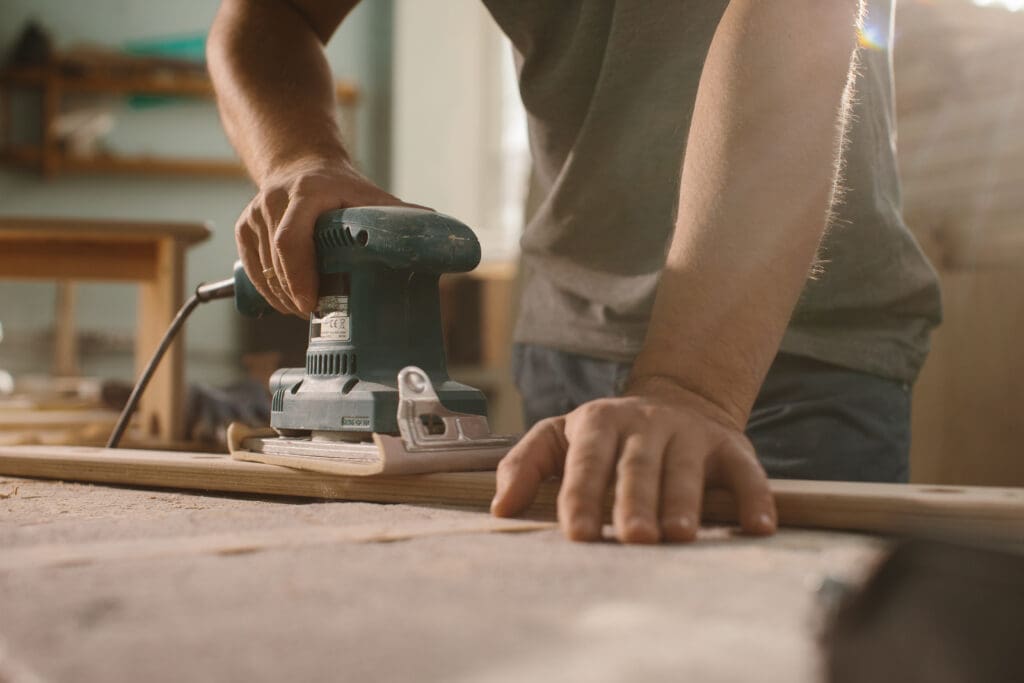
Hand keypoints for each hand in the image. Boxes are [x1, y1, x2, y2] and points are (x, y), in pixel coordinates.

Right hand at [235, 157, 412, 315]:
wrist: (300, 165)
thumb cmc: (340, 187)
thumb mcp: (368, 196)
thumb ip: (396, 216)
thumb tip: (434, 231)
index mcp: (306, 193)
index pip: (291, 239)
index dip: (299, 275)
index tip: (311, 302)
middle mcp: (274, 201)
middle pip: (276, 262)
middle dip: (294, 295)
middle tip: (315, 313)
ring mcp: (254, 215)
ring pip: (262, 270)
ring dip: (282, 297)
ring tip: (306, 308)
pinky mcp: (243, 228)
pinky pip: (251, 270)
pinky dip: (268, 291)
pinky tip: (287, 300)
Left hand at [491, 376, 776, 542]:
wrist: (678, 400)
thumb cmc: (606, 435)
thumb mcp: (559, 436)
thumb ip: (524, 465)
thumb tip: (500, 508)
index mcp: (598, 421)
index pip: (587, 461)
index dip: (582, 496)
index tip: (578, 534)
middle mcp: (645, 423)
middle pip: (637, 465)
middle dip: (634, 501)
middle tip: (632, 538)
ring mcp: (689, 434)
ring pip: (686, 468)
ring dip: (683, 501)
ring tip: (678, 535)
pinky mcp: (730, 447)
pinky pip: (745, 472)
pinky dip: (753, 498)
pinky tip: (757, 527)